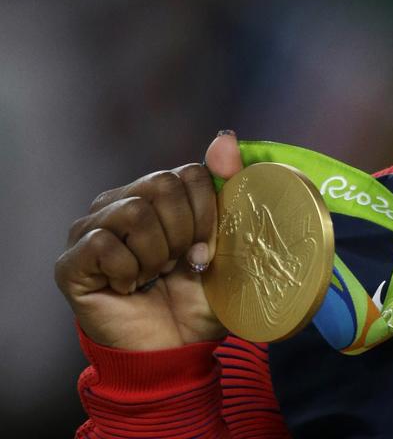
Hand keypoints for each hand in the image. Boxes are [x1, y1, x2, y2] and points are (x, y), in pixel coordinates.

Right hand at [55, 132, 245, 350]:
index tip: (207, 250)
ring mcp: (90, 230)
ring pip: (134, 212)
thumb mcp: (228, 239)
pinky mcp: (71, 262)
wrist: (176, 349)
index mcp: (156, 193)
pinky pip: (104, 244)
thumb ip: (227, 184)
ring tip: (154, 276)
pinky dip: (130, 271)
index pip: (189, 173)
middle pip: (161, 185)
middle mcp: (119, 203)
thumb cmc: (200, 295)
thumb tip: (224, 136)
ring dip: (157, 254)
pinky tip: (131, 288)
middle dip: (184, 232)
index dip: (207, 214)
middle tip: (179, 265)